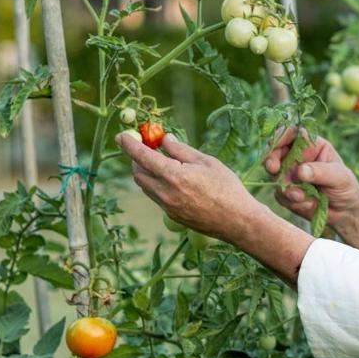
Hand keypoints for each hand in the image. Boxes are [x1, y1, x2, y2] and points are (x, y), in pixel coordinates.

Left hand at [119, 132, 257, 241]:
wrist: (237, 221)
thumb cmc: (227, 187)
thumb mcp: (206, 162)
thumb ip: (181, 150)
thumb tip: (164, 140)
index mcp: (173, 175)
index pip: (142, 157)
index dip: (129, 145)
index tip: (120, 136)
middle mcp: (165, 193)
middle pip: (138, 173)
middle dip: (137, 159)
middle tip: (147, 147)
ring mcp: (167, 207)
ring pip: (146, 186)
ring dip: (146, 172)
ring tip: (161, 162)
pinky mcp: (172, 216)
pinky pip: (157, 197)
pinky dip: (157, 184)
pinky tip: (173, 179)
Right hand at [264, 127, 358, 250]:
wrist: (345, 212)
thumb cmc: (346, 187)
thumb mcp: (339, 177)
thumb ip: (321, 172)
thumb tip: (300, 171)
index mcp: (311, 146)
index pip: (292, 134)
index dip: (280, 136)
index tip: (274, 145)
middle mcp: (297, 158)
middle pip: (275, 152)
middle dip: (271, 160)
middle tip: (273, 169)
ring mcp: (290, 175)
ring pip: (276, 177)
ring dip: (288, 189)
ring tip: (306, 198)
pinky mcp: (286, 192)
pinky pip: (280, 195)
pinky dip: (292, 201)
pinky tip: (309, 204)